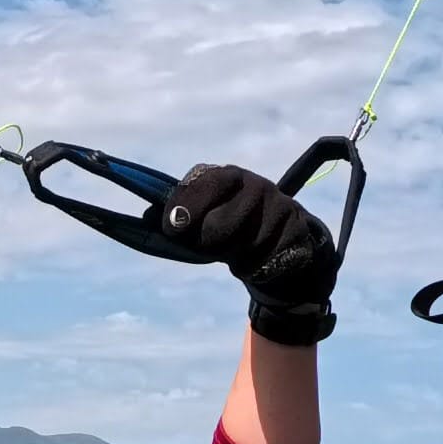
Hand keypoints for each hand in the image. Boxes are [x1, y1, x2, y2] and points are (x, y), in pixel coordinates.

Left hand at [157, 163, 339, 343]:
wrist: (280, 241)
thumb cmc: (229, 226)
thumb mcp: (203, 215)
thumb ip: (178, 215)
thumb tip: (146, 218)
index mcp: (226, 176)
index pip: (203, 185)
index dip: (184, 208)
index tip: (171, 228)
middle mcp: (255, 185)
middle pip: (218, 228)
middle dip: (208, 244)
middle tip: (210, 244)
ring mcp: (279, 207)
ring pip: (242, 248)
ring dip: (234, 256)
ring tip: (238, 248)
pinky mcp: (297, 231)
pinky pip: (265, 262)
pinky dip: (255, 267)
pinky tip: (258, 257)